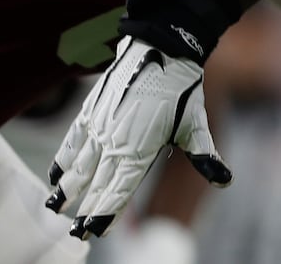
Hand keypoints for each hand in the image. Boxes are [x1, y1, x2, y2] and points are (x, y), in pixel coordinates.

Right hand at [47, 35, 231, 239]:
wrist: (161, 48)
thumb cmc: (182, 89)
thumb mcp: (196, 124)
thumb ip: (204, 156)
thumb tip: (225, 181)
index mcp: (139, 149)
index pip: (119, 189)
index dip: (105, 212)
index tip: (93, 231)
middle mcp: (115, 141)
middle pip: (96, 183)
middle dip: (85, 209)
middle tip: (75, 233)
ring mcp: (99, 127)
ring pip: (79, 166)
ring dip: (68, 189)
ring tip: (56, 208)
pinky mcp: (90, 112)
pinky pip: (71, 141)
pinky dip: (62, 160)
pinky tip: (55, 176)